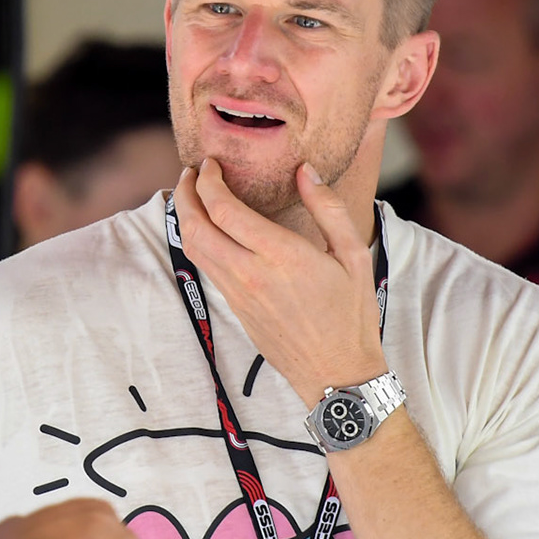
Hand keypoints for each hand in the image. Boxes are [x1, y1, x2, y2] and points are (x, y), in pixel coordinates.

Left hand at [173, 158, 385, 397]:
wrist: (337, 374)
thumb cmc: (352, 314)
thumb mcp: (354, 255)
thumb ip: (328, 208)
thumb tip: (306, 171)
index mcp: (281, 256)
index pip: (223, 210)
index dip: (207, 181)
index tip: (210, 164)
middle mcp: (250, 274)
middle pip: (195, 227)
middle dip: (184, 194)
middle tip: (189, 173)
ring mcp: (238, 294)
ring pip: (193, 249)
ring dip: (185, 217)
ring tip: (192, 195)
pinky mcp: (234, 308)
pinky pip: (205, 267)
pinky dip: (196, 241)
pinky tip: (207, 228)